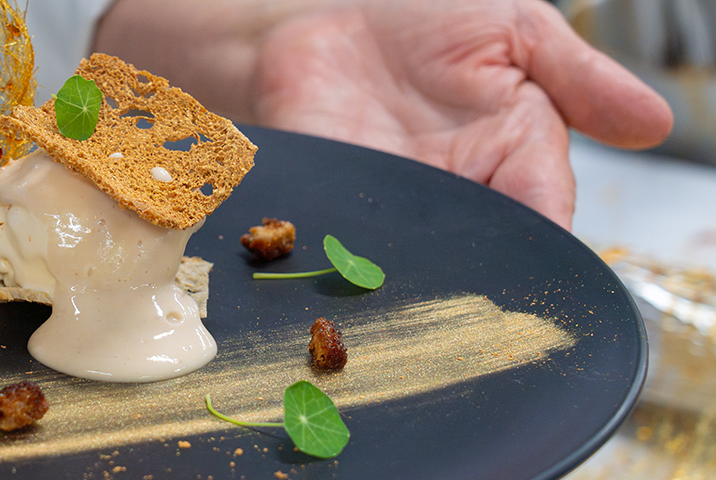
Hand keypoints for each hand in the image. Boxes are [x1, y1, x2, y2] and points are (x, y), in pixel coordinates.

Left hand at [93, 0, 673, 229]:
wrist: (323, 14)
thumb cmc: (423, 21)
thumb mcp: (514, 30)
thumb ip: (577, 77)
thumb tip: (655, 123)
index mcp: (514, 159)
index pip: (541, 221)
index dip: (538, 247)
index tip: (527, 257)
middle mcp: (452, 195)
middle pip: (476, 258)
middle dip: (470, 272)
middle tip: (457, 278)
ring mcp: (389, 206)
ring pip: (409, 262)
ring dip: (404, 268)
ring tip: (397, 269)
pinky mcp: (329, 205)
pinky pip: (338, 243)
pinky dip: (337, 251)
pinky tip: (335, 255)